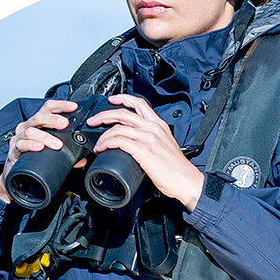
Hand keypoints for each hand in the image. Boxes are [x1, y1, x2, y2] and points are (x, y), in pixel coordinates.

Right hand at [0, 99, 79, 202]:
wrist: (17, 177)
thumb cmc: (34, 158)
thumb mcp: (52, 152)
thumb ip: (67, 152)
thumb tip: (83, 158)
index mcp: (38, 124)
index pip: (48, 108)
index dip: (61, 105)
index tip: (73, 107)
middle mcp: (27, 127)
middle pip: (39, 116)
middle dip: (53, 119)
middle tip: (65, 124)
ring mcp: (19, 138)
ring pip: (30, 131)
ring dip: (45, 136)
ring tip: (58, 144)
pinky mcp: (13, 151)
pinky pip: (20, 145)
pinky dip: (30, 145)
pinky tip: (39, 147)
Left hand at [86, 94, 204, 211]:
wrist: (186, 180)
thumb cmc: (176, 168)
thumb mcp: (165, 146)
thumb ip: (151, 140)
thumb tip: (135, 143)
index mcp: (159, 125)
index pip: (139, 103)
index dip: (123, 98)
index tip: (112, 100)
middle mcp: (153, 128)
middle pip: (123, 113)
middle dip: (104, 115)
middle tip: (94, 121)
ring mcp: (148, 138)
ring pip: (118, 127)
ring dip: (103, 134)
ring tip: (97, 142)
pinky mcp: (143, 150)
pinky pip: (119, 141)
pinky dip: (107, 143)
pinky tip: (103, 148)